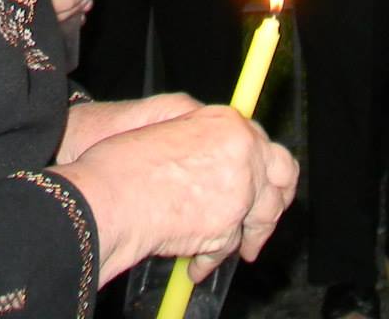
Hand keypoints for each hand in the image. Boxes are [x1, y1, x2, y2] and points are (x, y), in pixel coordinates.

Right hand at [58, 104, 298, 284]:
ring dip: (249, 236)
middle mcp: (244, 152)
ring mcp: (240, 190)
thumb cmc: (122, 163)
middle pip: (282, 176)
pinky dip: (213, 259)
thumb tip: (217, 155)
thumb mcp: (167, 125)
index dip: (264, 166)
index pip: (264, 143)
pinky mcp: (227, 226)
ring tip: (239, 250)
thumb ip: (204, 137)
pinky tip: (197, 265)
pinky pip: (229, 247)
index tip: (264, 180)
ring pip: (260, 216)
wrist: (106, 197)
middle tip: (264, 217)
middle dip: (276, 199)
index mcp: (229, 123)